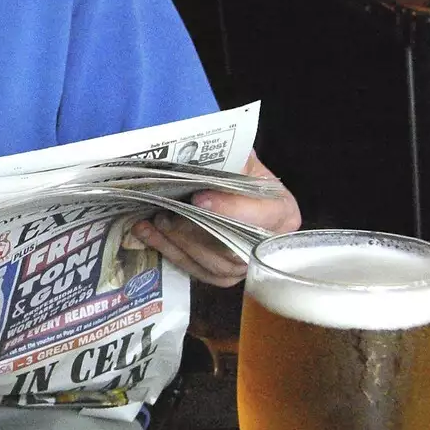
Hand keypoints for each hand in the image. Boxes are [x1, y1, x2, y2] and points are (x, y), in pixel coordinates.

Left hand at [132, 153, 300, 287]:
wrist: (220, 176)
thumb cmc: (232, 165)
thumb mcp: (237, 155)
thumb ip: (229, 163)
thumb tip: (203, 171)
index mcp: (282, 211)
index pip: (264, 216)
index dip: (232, 209)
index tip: (198, 199)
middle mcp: (267, 243)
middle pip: (234, 247)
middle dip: (195, 230)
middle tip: (166, 214)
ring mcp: (244, 263)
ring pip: (211, 263)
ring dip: (178, 242)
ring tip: (155, 221)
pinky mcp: (220, 273)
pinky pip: (195, 269)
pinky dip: (168, 250)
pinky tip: (147, 232)